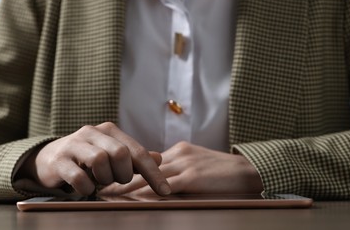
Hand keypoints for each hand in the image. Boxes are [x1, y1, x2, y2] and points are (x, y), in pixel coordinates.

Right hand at [19, 122, 170, 195]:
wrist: (49, 158)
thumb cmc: (87, 158)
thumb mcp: (112, 155)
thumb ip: (134, 157)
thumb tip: (159, 158)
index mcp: (109, 131)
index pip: (137, 151)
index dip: (153, 172)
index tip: (165, 191)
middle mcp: (92, 132)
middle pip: (120, 153)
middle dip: (123, 174)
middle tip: (116, 180)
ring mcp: (74, 144)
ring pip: (100, 160)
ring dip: (104, 178)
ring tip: (99, 181)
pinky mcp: (59, 160)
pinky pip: (78, 176)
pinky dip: (86, 187)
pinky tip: (84, 187)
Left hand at [99, 141, 262, 195]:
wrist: (247, 169)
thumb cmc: (223, 170)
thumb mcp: (198, 162)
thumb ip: (180, 168)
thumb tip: (162, 179)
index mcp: (179, 150)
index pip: (148, 159)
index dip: (130, 168)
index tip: (112, 174)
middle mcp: (178, 154)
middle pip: (144, 165)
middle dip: (122, 176)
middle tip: (102, 183)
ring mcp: (184, 164)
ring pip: (149, 175)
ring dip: (128, 184)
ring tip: (110, 192)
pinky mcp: (192, 177)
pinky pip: (166, 185)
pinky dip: (148, 192)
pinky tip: (135, 198)